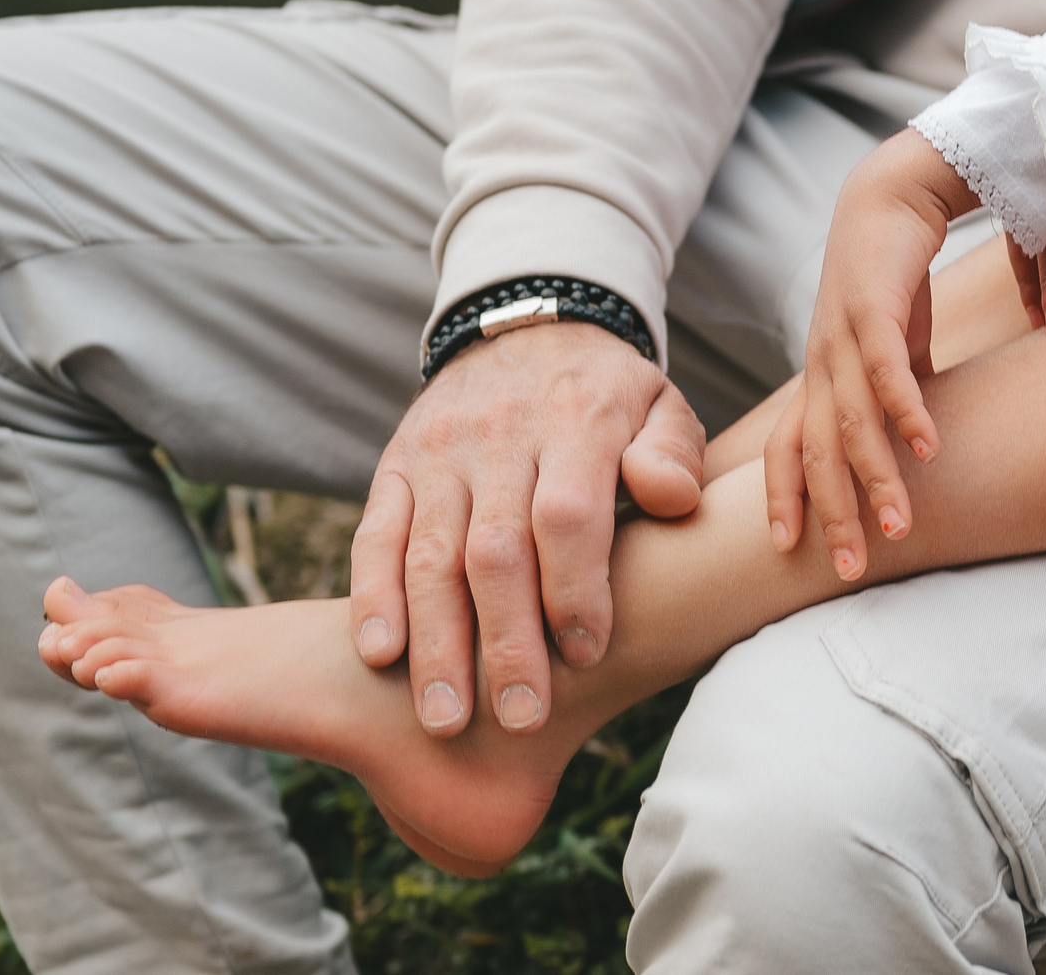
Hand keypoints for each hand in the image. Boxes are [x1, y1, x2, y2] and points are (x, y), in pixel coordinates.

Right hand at [349, 319, 705, 735]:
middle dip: (506, 642)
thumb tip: (671, 497)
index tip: (588, 653)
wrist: (527, 326)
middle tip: (521, 717)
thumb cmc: (610, 396)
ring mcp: (439, 453)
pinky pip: (376, 535)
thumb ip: (672, 454)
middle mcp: (499, 436)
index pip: (567, 515)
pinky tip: (381, 656)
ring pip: (430, 554)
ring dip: (437, 643)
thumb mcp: (660, 405)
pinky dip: (373, 597)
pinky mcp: (395, 467)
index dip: (575, 589)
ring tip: (447, 718)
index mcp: (575, 422)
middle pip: (494, 550)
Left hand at [765, 130, 974, 579]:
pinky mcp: (873, 306)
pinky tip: (928, 448)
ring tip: (897, 526)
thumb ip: (898, 392)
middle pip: (813, 451)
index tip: (792, 555)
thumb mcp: (896, 346)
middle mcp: (822, 361)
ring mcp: (843, 335)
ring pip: (848, 421)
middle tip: (846, 569)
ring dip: (872, 476)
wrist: (894, 192)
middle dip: (828, 512)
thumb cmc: (894, 274)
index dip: (787, 499)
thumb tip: (916, 439)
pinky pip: (885, 368)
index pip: (789, 448)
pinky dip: (904, 409)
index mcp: (823, 374)